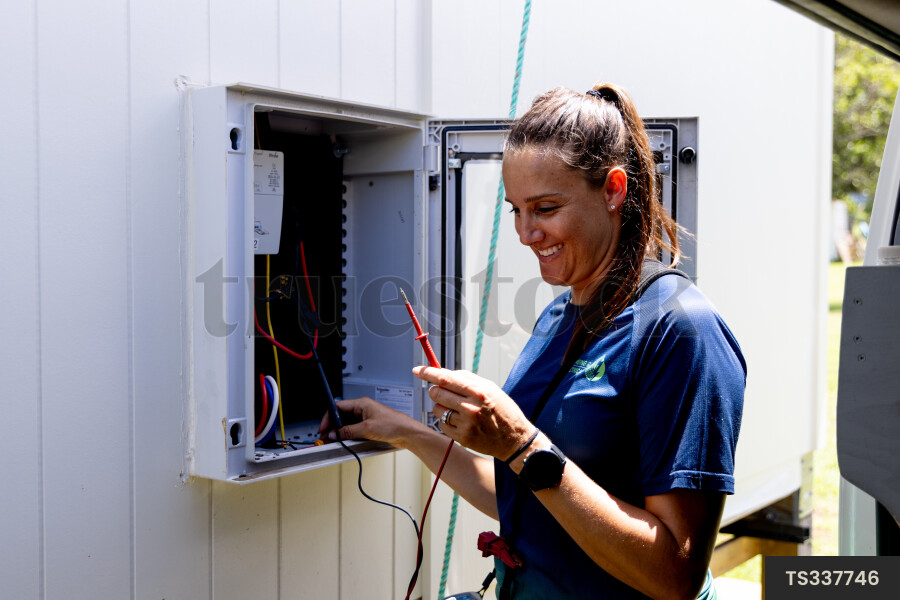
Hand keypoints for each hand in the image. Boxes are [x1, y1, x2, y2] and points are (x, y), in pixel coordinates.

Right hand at [318, 397, 421, 447]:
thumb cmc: (394, 424)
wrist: (407, 433)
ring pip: (346, 424)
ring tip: (335, 441)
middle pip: (341, 416)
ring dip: (340, 432)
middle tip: (327, 437)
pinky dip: (348, 436)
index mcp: (361, 403)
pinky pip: (354, 430)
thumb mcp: (367, 428)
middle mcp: (362, 409)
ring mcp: (365, 419)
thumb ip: (348, 431)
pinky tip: (346, 441)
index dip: (328, 417)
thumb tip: (334, 434)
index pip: (338, 407)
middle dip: (333, 427)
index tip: (323, 427)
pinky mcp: (369, 427)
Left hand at [413, 366, 534, 459]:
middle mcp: (470, 407)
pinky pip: (442, 424)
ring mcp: (465, 424)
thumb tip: (444, 372)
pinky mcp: (462, 437)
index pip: (445, 378)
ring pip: (437, 409)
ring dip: (441, 407)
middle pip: (436, 393)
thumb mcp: (490, 388)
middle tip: (443, 393)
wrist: (514, 439)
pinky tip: (460, 421)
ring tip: (457, 409)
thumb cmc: (503, 410)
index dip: (428, 373)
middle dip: (435, 390)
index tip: (417, 370)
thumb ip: (467, 379)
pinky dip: (446, 421)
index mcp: (477, 391)